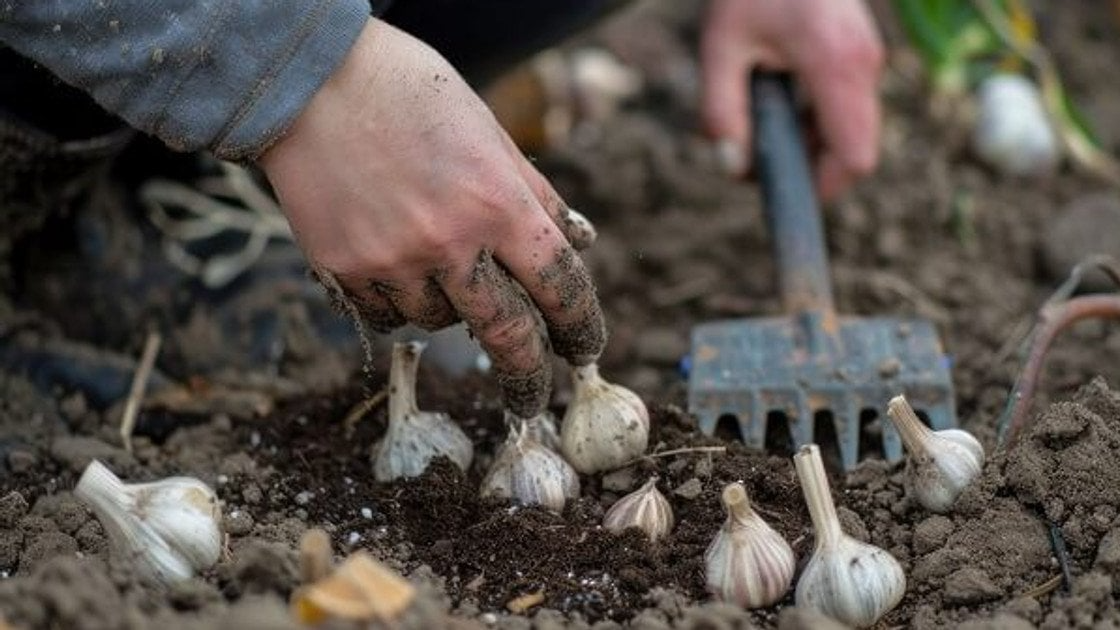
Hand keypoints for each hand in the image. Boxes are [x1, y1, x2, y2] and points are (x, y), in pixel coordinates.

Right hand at [258, 19, 604, 416]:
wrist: (306, 81)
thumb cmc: (408, 92)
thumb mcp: (489, 131)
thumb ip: (536, 194)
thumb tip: (580, 241)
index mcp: (498, 202)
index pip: (560, 286)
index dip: (581, 326)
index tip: (585, 349)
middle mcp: (450, 241)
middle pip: (507, 335)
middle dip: (528, 374)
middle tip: (532, 396)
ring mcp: (393, 261)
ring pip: (438, 323)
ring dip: (449, 309)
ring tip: (430, 256)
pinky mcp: (344, 270)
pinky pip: (385, 316)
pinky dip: (397, 303)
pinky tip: (391, 262)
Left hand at [700, 0, 884, 200]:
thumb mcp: (721, 45)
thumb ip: (721, 109)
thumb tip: (732, 166)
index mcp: (836, 65)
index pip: (853, 157)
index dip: (821, 189)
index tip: (780, 193)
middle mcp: (864, 64)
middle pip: (855, 151)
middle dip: (809, 169)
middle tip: (755, 157)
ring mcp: (868, 59)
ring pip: (851, 131)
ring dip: (808, 143)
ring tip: (757, 120)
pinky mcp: (860, 54)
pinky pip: (846, 108)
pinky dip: (814, 120)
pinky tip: (774, 100)